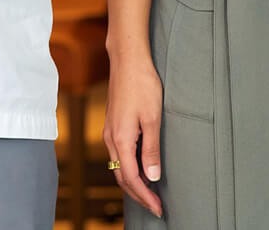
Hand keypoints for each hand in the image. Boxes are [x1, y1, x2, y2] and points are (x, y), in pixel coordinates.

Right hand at [103, 54, 163, 217]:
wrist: (127, 60)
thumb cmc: (142, 84)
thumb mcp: (153, 118)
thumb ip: (151, 149)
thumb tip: (153, 176)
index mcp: (121, 140)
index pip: (131, 178)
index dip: (145, 196)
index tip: (158, 208)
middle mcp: (111, 139)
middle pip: (122, 177)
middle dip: (138, 194)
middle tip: (155, 206)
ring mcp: (110, 132)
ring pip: (119, 166)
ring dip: (133, 182)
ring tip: (149, 193)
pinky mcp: (112, 124)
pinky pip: (118, 154)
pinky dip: (128, 168)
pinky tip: (139, 168)